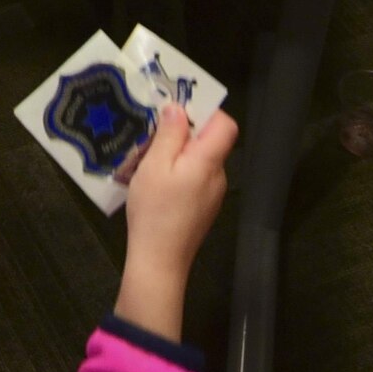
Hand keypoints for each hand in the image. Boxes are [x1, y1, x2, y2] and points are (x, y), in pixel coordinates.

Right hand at [115, 107, 238, 341]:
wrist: (159, 262)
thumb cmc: (155, 211)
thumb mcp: (155, 165)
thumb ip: (169, 134)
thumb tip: (178, 108)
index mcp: (209, 161)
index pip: (225, 125)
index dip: (206, 111)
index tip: (178, 109)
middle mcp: (217, 176)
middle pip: (210, 142)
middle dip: (184, 132)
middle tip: (153, 132)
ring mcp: (212, 195)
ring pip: (199, 161)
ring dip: (177, 154)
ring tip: (147, 158)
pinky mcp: (202, 209)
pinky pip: (193, 180)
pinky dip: (177, 174)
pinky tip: (154, 183)